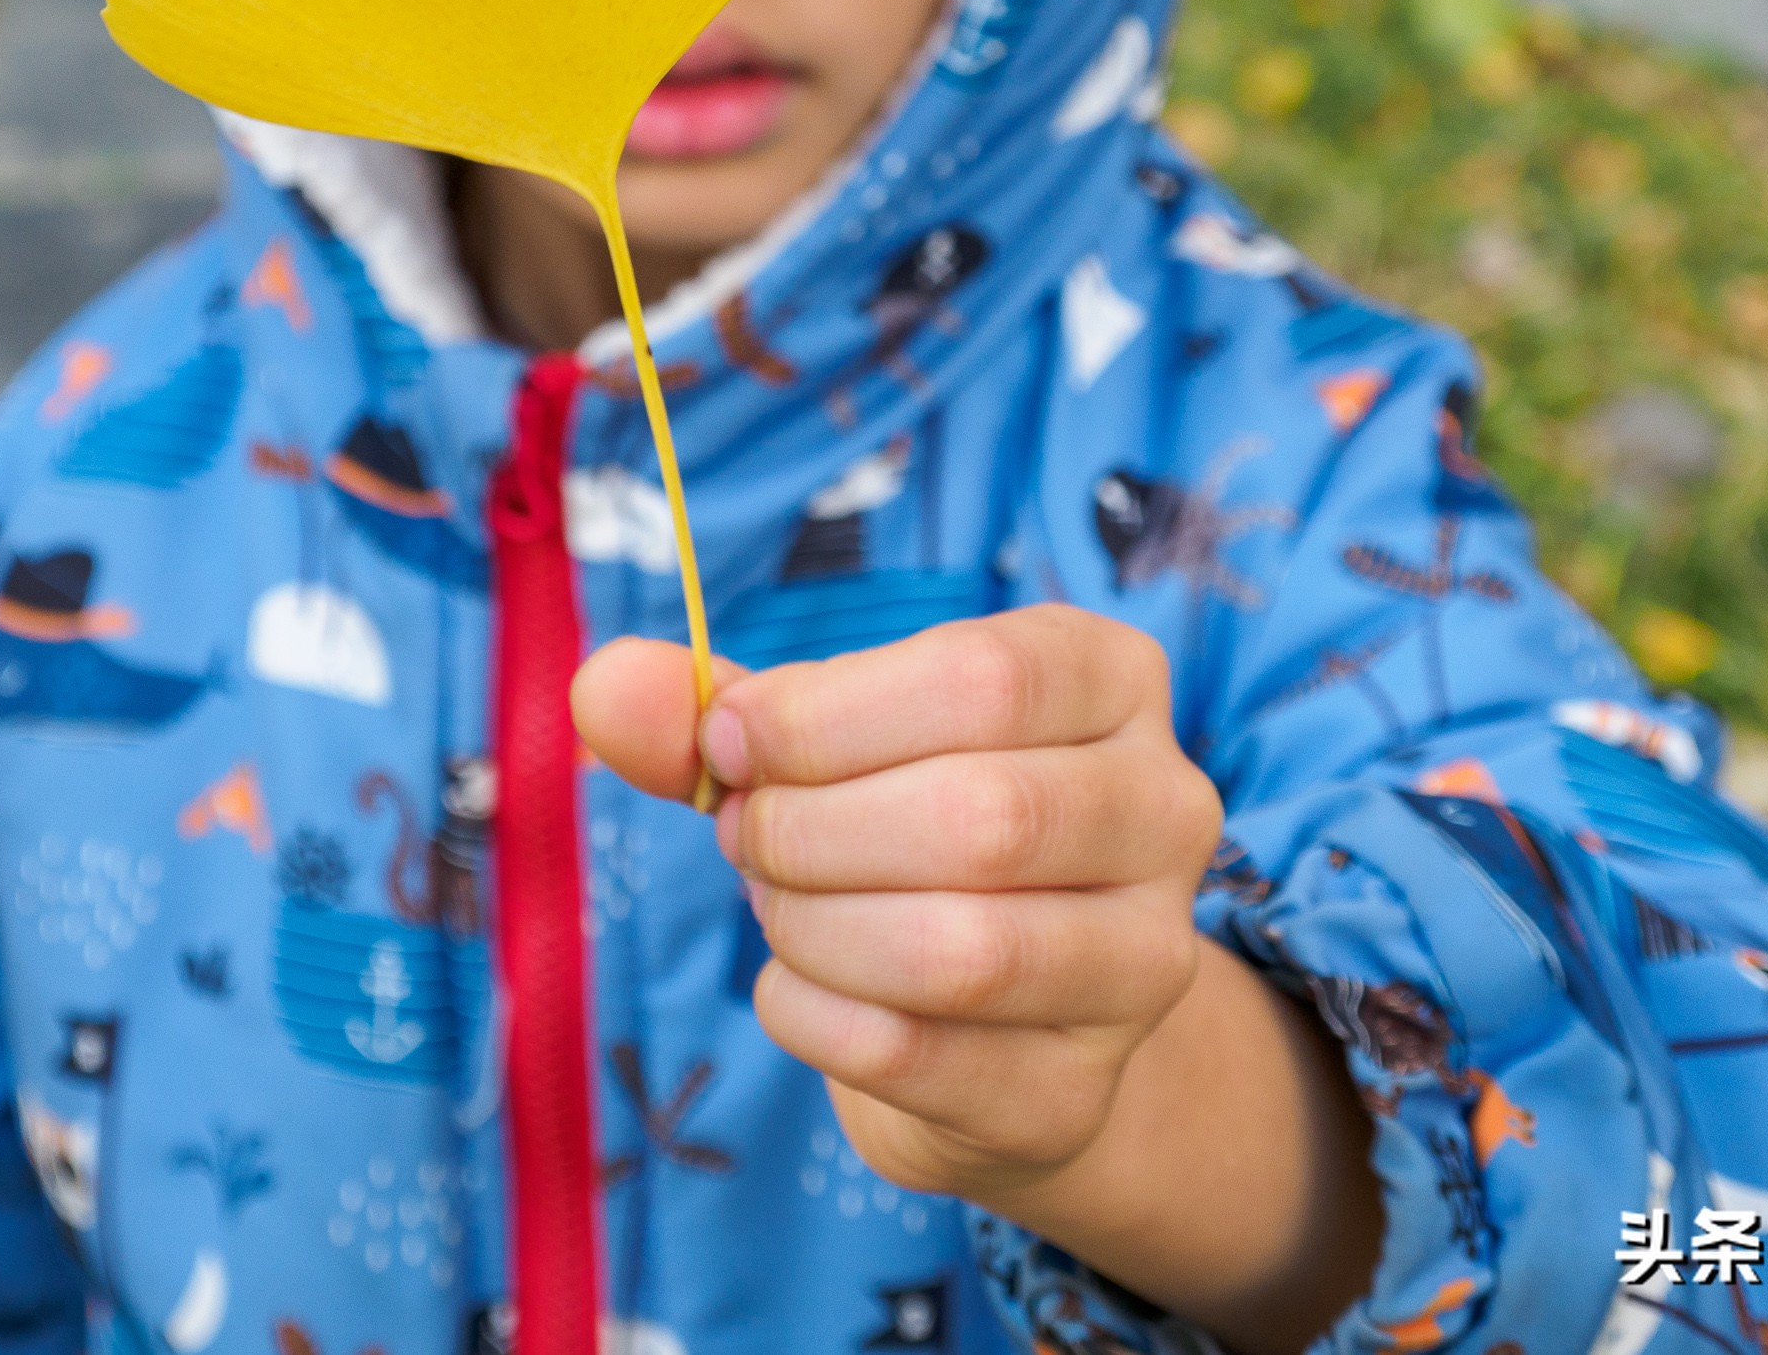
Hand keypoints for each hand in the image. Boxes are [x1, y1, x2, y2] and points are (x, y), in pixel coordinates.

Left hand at [572, 604, 1225, 1200]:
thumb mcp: (823, 744)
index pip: (985, 677)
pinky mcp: (1076, 1090)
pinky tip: (795, 987)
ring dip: (813, 926)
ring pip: (962, 949)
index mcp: (1110, 680)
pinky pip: (915, 1055)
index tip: (731, 741)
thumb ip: (717, 712)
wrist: (998, 1021)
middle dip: (809, 830)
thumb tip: (603, 686)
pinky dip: (810, 1014)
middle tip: (744, 836)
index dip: (823, 715)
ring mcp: (1143, 962)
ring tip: (774, 908)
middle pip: (981, 816)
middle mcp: (1164, 811)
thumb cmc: (904, 829)